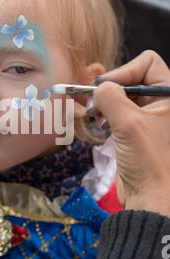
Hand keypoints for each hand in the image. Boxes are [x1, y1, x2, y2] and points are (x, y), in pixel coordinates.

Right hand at [92, 51, 169, 215]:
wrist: (150, 196)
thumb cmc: (149, 162)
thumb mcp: (128, 124)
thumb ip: (111, 97)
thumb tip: (98, 88)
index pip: (147, 62)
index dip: (125, 71)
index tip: (109, 90)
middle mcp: (162, 102)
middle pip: (132, 76)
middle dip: (112, 87)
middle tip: (96, 101)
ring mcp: (148, 115)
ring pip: (122, 93)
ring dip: (106, 101)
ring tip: (96, 114)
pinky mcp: (136, 128)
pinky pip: (118, 109)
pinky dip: (106, 113)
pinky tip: (101, 124)